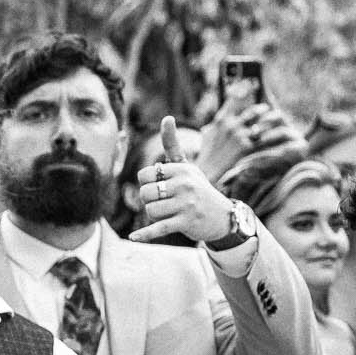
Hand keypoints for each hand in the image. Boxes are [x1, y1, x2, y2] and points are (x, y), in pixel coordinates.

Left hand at [130, 118, 236, 245]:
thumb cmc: (198, 189)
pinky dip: (145, 234)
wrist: (222, 216)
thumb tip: (166, 117)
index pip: (145, 175)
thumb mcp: (187, 166)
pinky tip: (133, 237)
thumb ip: (172, 145)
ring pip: (150, 210)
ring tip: (169, 213)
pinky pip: (159, 228)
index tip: (160, 186)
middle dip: (149, 200)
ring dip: (154, 215)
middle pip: (145, 193)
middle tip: (164, 202)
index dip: (146, 183)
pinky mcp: (186, 223)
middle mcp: (185, 184)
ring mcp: (186, 204)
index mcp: (181, 169)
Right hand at [198, 92, 302, 182]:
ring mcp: (240, 136)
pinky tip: (287, 134)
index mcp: (221, 120)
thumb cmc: (206, 157)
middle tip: (267, 109)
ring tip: (279, 118)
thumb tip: (215, 123)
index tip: (253, 82)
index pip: (235, 98)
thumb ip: (213, 127)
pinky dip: (279, 135)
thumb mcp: (206, 137)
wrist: (206, 175)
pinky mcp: (248, 148)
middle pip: (254, 111)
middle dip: (263, 110)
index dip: (246, 88)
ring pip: (264, 122)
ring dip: (273, 119)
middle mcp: (232, 125)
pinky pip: (268, 138)